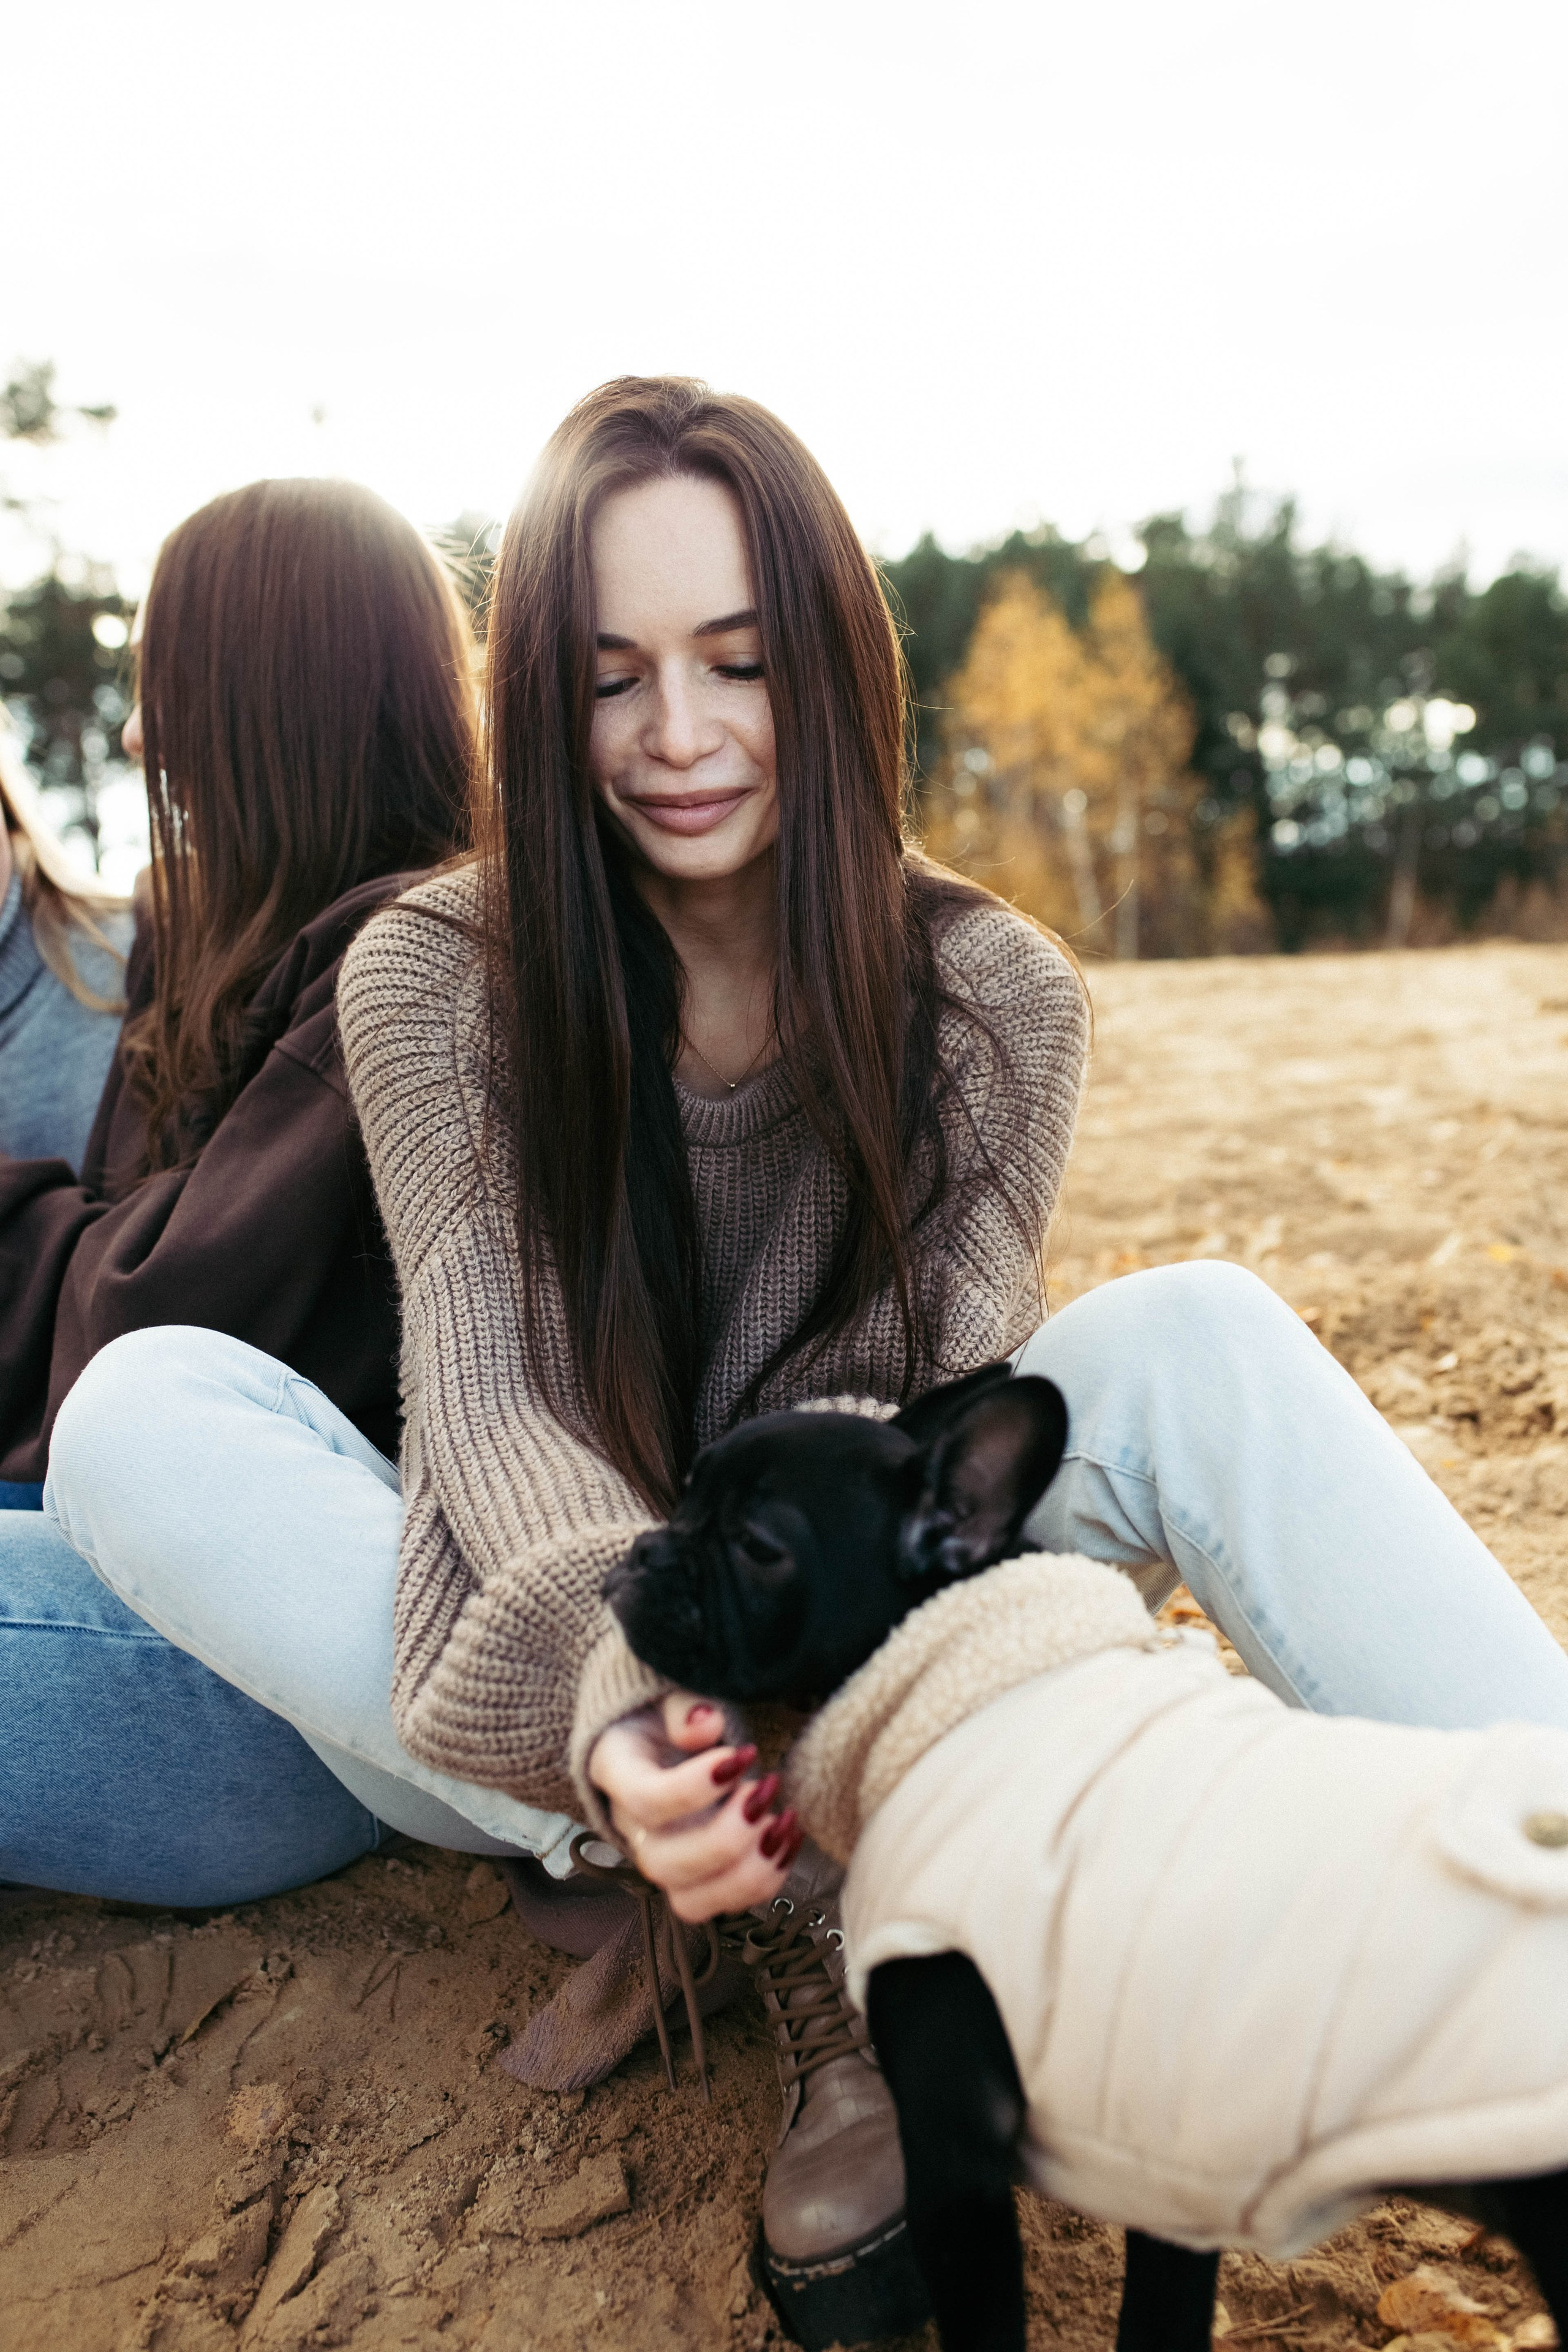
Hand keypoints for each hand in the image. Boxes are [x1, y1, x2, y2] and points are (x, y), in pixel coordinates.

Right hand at [588, 1691, 801, 1922]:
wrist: (661, 1731)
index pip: (643, 1800)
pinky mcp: (697, 1877)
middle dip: (723, 1840)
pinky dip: (766, 1879)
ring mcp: (665, 1858)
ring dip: (747, 1873)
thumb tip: (706, 1723)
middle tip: (765, 1790)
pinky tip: (790, 1837)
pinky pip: (724, 1902)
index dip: (692, 1790)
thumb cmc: (667, 1709)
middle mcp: (633, 1827)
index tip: (741, 1757)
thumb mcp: (669, 1690)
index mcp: (617, 1770)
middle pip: (662, 1863)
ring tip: (783, 1823)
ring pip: (691, 1901)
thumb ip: (684, 1704)